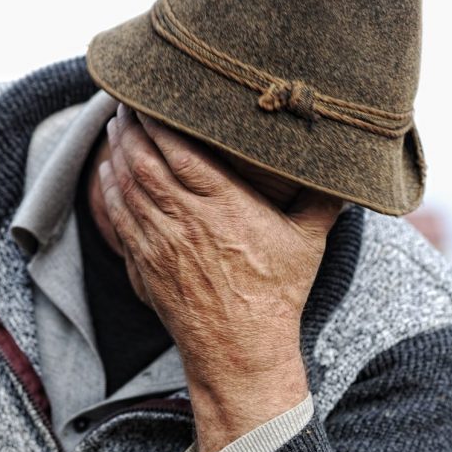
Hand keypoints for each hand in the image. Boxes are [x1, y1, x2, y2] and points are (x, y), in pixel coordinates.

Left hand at [99, 102, 342, 451]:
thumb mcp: (308, 244)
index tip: (150, 101)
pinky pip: (118, 219)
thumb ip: (323, 201)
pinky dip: (108, 192)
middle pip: (145, 162)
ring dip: (116, 154)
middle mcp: (187, 220)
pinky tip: (106, 175)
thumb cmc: (275, 296)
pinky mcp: (145, 265)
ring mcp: (161, 243)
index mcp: (226, 207)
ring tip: (115, 131)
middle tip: (125, 105)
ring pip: (127, 187)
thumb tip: (345, 170)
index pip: (181, 152)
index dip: (160, 123)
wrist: (240, 350)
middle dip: (131, 129)